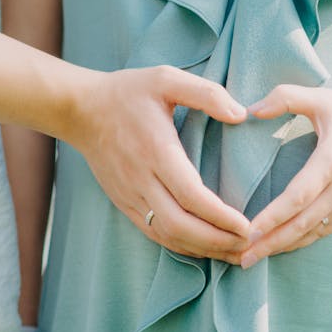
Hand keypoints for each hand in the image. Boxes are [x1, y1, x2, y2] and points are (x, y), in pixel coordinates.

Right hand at [71, 65, 250, 261]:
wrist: (81, 110)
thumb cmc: (128, 92)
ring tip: (234, 253)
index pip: (191, 195)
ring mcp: (130, 196)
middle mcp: (141, 179)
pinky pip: (154, 233)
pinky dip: (182, 246)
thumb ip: (206, 93)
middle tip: (249, 244)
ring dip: (203, 249)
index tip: (248, 225)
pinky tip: (205, 247)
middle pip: (180, 225)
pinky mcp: (124, 203)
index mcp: (156, 150)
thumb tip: (241, 115)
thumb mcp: (166, 78)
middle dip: (217, 241)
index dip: (221, 217)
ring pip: (167, 235)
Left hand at [240, 85, 331, 267]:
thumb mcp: (323, 98)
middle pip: (301, 224)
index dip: (272, 217)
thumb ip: (286, 97)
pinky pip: (322, 231)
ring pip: (312, 233)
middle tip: (242, 259)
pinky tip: (278, 248)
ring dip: (282, 247)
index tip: (248, 232)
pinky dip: (299, 242)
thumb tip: (251, 109)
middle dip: (270, 243)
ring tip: (252, 260)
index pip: (297, 197)